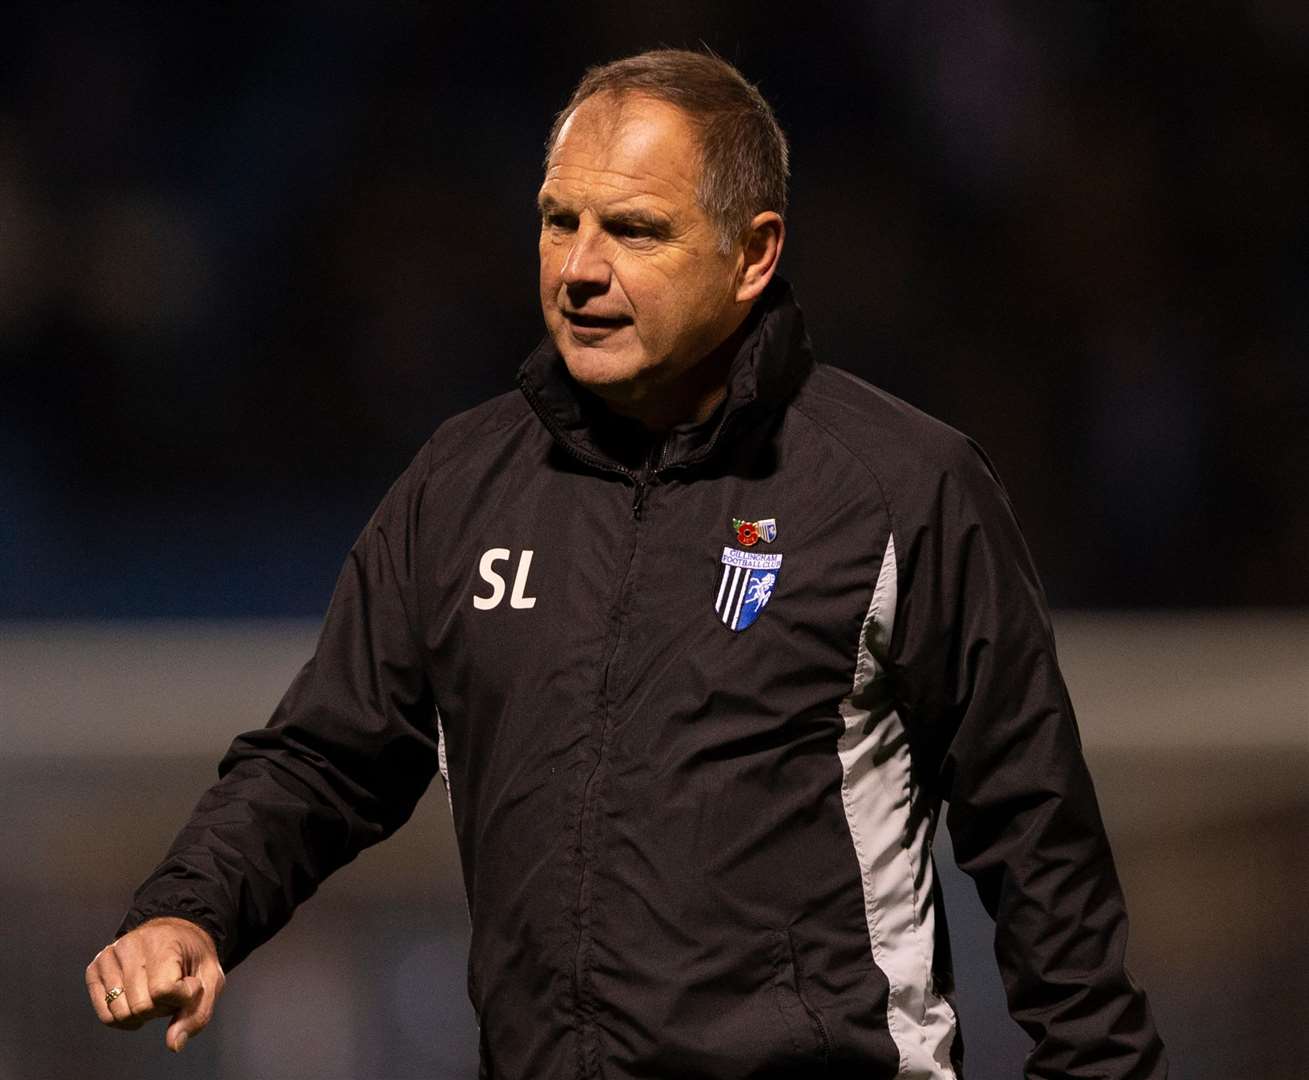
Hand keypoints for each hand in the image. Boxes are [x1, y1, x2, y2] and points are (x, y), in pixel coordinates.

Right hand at [85, 917, 225, 1051]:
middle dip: (162, 1008)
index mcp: (162, 941)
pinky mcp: (94, 969)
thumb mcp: (211, 980)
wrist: (175, 933)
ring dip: (143, 1013)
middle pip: (141, 1007)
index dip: (181, 998)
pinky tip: (138, 1003)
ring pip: (121, 1013)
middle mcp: (130, 945)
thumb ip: (197, 1014)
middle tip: (172, 990)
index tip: (190, 984)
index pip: (162, 990)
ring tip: (155, 992)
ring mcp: (108, 956)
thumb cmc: (193, 958)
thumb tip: (173, 1044)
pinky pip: (106, 1015)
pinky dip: (125, 1019)